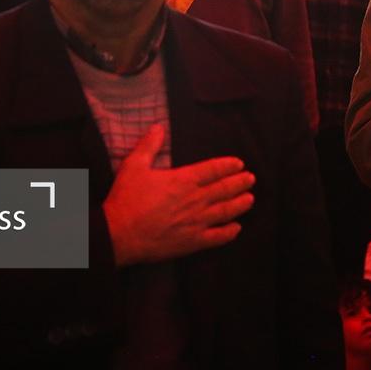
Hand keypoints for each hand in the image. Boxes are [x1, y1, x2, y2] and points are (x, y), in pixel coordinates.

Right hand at [104, 125, 254, 265]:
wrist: (119, 234)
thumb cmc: (126, 199)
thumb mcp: (134, 166)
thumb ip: (149, 146)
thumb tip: (158, 127)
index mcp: (184, 180)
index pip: (213, 169)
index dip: (228, 165)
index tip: (239, 163)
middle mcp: (195, 200)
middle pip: (224, 189)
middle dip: (240, 183)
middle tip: (251, 179)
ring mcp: (196, 222)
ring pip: (226, 211)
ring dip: (240, 204)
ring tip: (250, 199)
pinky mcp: (192, 242)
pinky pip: (217, 237)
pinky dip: (229, 233)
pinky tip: (236, 229)